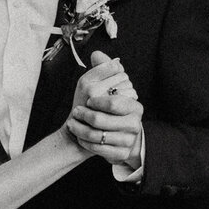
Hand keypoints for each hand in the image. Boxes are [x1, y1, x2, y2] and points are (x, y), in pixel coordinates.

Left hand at [67, 50, 143, 165]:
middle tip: (76, 112)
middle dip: (86, 115)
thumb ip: (102, 69)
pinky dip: (85, 143)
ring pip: (98, 137)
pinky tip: (79, 137)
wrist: (106, 133)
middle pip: (103, 120)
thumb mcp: (102, 86)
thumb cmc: (103, 107)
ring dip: (80, 130)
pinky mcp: (121, 154)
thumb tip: (96, 54)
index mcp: (134, 105)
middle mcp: (135, 123)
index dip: (97, 101)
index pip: (115, 102)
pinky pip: (99, 150)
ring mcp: (129, 140)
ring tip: (73, 123)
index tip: (87, 100)